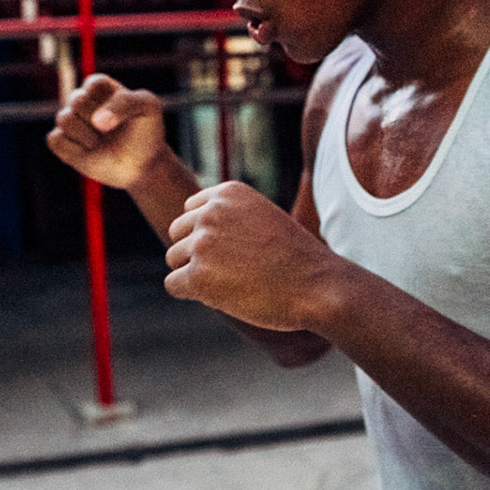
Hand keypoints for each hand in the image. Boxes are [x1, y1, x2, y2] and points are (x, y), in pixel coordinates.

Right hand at [47, 73, 167, 189]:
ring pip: (64, 119)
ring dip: (86, 136)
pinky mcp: (63, 142)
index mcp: (101, 87)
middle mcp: (83, 100)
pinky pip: (55, 140)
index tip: (125, 115)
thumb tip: (96, 121)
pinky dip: (73, 149)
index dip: (108, 103)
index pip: (94, 84)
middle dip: (98, 120)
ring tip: (99, 143)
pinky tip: (88, 153)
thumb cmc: (146, 132)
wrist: (142, 165)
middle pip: (77, 101)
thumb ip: (126, 102)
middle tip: (111, 132)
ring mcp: (72, 122)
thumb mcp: (148, 107)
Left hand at [165, 182, 341, 330]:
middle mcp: (211, 212)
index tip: (234, 249)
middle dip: (196, 253)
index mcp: (228, 193)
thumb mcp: (262, 218)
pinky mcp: (198, 275)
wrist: (317, 286)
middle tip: (232, 270)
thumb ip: (229, 217)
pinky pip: (173, 285)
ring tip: (233, 282)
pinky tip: (222, 296)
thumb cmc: (294, 258)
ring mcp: (203, 243)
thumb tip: (192, 233)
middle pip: (177, 233)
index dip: (207, 235)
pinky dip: (192, 294)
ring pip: (174, 259)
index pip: (190, 211)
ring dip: (196, 274)